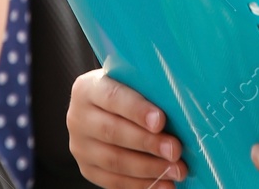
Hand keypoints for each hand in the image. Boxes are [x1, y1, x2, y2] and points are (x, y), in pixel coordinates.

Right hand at [66, 68, 187, 186]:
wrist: (104, 108)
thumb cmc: (127, 91)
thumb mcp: (131, 81)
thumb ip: (148, 89)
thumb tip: (181, 105)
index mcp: (87, 89)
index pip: (112, 98)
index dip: (137, 110)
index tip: (161, 121)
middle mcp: (78, 118)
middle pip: (113, 132)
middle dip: (148, 143)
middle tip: (175, 150)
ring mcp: (80, 147)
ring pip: (114, 161)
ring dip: (149, 168)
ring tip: (176, 170)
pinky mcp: (87, 169)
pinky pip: (114, 182)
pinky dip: (141, 185)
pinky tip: (164, 184)